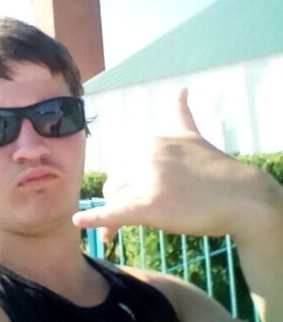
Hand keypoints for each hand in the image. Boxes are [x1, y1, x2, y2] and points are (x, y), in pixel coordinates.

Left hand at [73, 88, 259, 241]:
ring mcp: (147, 180)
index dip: (123, 185)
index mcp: (149, 142)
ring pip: (115, 200)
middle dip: (116, 201)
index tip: (127, 199)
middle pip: (115, 184)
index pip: (123, 167)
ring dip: (110, 218)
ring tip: (112, 233)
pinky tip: (79, 222)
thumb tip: (181, 88)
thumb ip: (180, 111)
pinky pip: (115, 212)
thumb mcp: (191, 133)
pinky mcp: (150, 205)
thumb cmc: (215, 167)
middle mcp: (145, 157)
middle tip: (118, 222)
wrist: (241, 195)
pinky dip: (95, 219)